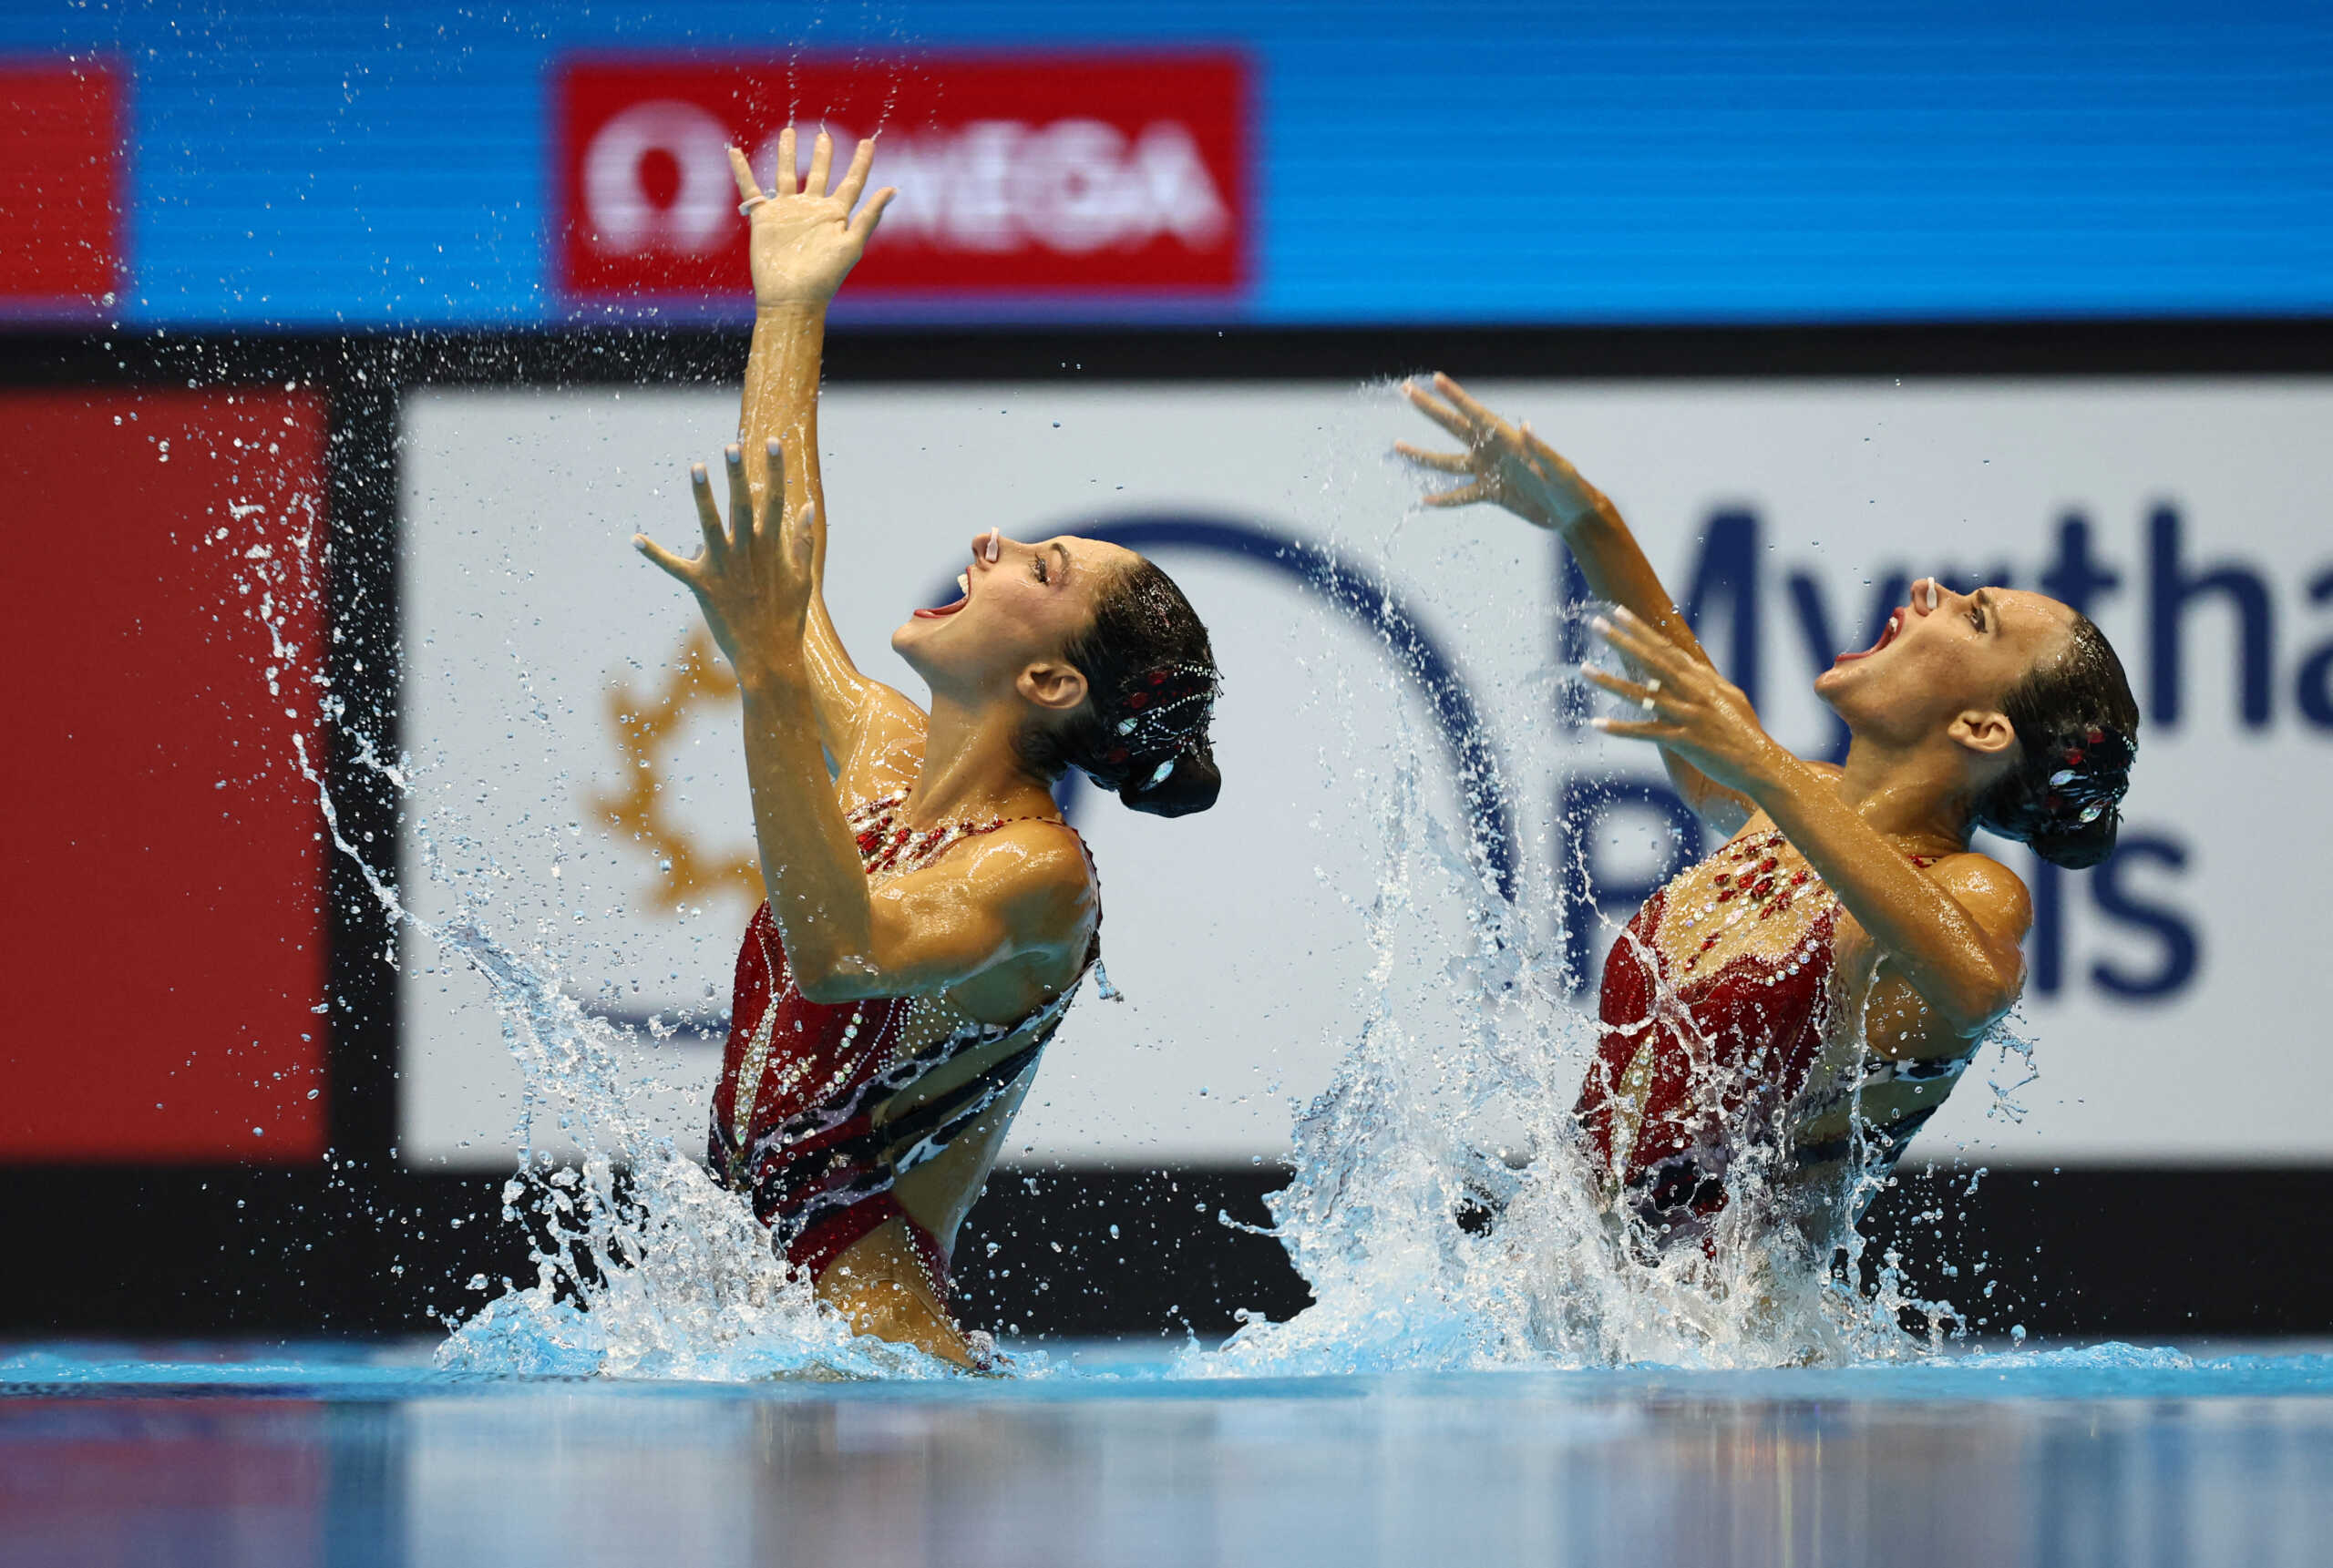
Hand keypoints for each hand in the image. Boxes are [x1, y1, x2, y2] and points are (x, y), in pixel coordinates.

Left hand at [635, 439, 814, 685]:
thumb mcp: (803, 577)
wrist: (767, 655)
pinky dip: (654, 553)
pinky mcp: (702, 584)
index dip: (775, 469)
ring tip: (696, 467)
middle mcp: (747, 551)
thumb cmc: (788, 616)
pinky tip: (635, 539)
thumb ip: (802, 541)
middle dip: (737, 473)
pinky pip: (673, 566)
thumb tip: (807, 507)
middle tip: (731, 446)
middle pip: (742, 504)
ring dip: (703, 494)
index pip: (775, 500)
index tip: (774, 443)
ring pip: (710, 523)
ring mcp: (724, 566)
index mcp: (772, 547)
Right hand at [728, 128, 896, 309]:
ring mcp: (788, 212)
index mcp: (836, 215)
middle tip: (825, 136)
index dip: (861, 163)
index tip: (868, 142)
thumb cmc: (824, 277)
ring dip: (787, 154)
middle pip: (819, 174)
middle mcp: (813, 210)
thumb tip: (892, 188)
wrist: (791, 298)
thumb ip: (869, 216)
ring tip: (788, 132)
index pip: (852, 182)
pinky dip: (742, 170)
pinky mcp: (764, 218)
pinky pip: (751, 189)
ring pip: (787, 175)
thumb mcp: (851, 245)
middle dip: (823, 155)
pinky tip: (736, 152)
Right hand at [1395, 372, 1611, 532]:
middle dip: (1429, 408)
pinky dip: (1444, 499)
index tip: (1437, 378)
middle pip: (1453, 426)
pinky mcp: (1492, 494)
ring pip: (1448, 462)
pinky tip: (1424, 501)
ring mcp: (1489, 472)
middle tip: (1406, 389)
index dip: (1456, 396)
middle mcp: (1493, 451)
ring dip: (1423, 456)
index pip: (1476, 413)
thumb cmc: (1572, 489)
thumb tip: (1527, 427)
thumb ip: (1542, 450)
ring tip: (1398, 446)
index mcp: (1508, 440)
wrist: (1574, 514)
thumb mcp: (1559, 470)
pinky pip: (1461, 496)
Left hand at [1585, 607, 1788, 795]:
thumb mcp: (1727, 696)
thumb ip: (1703, 679)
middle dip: (1623, 640)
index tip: (1618, 612)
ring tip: (1584, 669)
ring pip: (1643, 695)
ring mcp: (1689, 714)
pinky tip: (1598, 724)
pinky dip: (1622, 729)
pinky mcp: (1685, 740)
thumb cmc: (1743, 730)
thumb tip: (1685, 664)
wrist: (1761, 762)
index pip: (1666, 647)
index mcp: (1701, 678)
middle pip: (1652, 661)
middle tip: (1596, 623)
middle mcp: (1694, 691)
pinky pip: (1647, 732)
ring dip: (1611, 682)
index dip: (1641, 629)